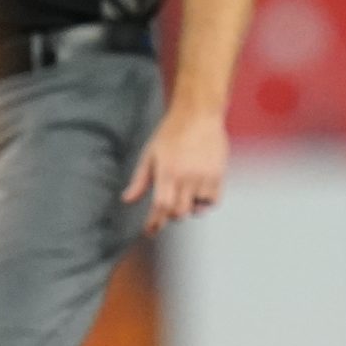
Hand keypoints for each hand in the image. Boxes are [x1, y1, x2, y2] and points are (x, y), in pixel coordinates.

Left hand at [123, 107, 228, 234]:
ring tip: (184, 197)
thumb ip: (140, 180)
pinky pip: (213, 200)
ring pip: (197, 209)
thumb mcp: (150, 154)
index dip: (154, 222)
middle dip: (170, 216)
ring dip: (188, 208)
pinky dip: (205, 203)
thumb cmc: (171, 133)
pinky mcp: (219, 174)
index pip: (161, 206)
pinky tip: (198, 194)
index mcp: (167, 172)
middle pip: (179, 212)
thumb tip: (127, 200)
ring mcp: (205, 176)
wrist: (199, 114)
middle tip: (165, 212)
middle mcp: (187, 176)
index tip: (150, 231)